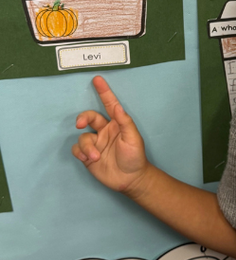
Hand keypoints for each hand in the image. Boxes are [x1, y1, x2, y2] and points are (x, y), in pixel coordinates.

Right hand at [72, 76, 149, 195]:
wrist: (131, 180)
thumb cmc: (135, 157)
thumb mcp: (133, 139)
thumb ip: (125, 122)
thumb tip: (118, 107)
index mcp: (117, 124)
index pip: (109, 105)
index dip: (104, 92)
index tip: (98, 79)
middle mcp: (104, 131)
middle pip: (89, 117)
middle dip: (82, 118)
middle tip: (80, 124)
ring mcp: (96, 143)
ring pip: (82, 136)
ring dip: (87, 146)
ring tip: (96, 156)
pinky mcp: (88, 155)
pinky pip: (76, 149)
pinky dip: (80, 153)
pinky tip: (88, 159)